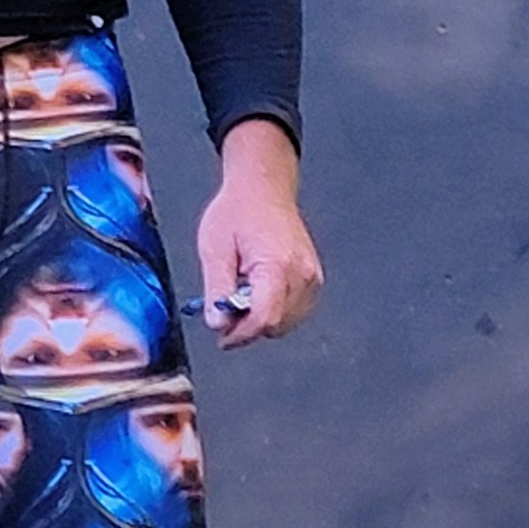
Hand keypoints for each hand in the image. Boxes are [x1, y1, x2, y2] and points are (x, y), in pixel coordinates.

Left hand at [191, 119, 321, 349]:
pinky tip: (256, 293)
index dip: (241, 335)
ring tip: (239, 296)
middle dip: (249, 327)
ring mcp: (313, 277)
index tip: (222, 338)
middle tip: (224, 314)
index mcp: (278, 266)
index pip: (265, 318)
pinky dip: (275, 311)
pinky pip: (296, 310)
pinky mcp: (314, 278)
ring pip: (288, 322)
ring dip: (262, 320)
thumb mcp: (214, 249)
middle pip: (277, 324)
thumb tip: (218, 323)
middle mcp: (303, 274)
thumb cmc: (237, 212)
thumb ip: (216, 289)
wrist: (262, 189)